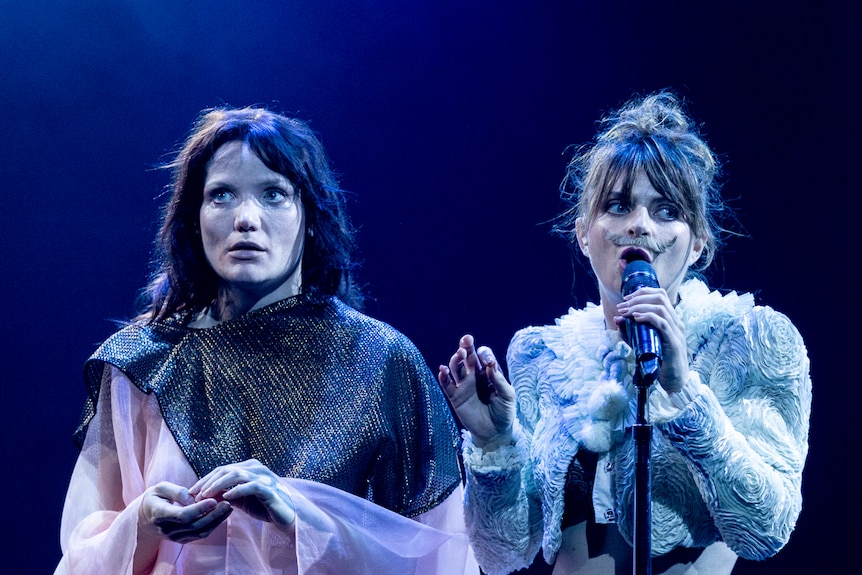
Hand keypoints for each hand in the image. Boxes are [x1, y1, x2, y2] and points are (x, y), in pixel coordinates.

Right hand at [138, 481, 232, 543]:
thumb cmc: (154, 498)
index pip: (183, 515)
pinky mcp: (182, 540)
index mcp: (160, 514)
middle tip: (227, 503)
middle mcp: (167, 529)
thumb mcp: (160, 488)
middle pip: (194, 525)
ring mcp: (175, 537)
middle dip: (213, 515)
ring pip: (200, 532)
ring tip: (228, 508)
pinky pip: (200, 534)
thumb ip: (176, 491)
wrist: (145, 519)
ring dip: (217, 521)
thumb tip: (193, 498)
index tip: (213, 500)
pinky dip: (213, 525)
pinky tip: (222, 514)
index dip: (199, 509)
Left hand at [190, 459, 295, 528]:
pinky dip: (237, 490)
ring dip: (219, 484)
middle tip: (195, 494)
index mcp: (250, 467)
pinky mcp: (270, 490)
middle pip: (228, 469)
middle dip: (209, 481)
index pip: (223, 469)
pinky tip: (226, 497)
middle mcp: (257, 468)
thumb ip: (226, 494)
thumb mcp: (241, 500)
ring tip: (207, 495)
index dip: (206, 479)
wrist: (286, 516)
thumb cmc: (263, 506)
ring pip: (237, 474)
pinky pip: (251, 486)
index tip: (192, 491)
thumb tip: (204, 495)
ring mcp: (265, 477)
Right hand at [437, 334, 515, 449]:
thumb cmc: (504, 413)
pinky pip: (447, 384)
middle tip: (466, 340)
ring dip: (456, 359)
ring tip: (459, 356)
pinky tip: (443, 370)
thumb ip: (499, 380)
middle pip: (468, 357)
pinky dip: (443, 376)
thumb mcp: (508, 396)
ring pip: (456, 367)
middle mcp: (475, 376)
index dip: (484, 354)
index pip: (484, 357)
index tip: (488, 361)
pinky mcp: (455, 397)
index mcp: (489, 373)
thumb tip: (489, 365)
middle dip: (466, 347)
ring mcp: (464, 385)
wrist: (494, 433)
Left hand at [615, 286, 688, 392]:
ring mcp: (676, 331)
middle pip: (660, 297)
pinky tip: (636, 319)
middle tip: (623, 306)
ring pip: (660, 308)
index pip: (660, 295)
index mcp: (670, 319)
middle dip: (638, 298)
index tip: (626, 298)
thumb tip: (616, 318)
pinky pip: (662, 323)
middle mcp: (676, 322)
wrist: (674, 381)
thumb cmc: (659, 362)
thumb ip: (629, 332)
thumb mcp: (640, 344)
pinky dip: (648, 317)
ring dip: (639, 307)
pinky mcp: (674, 342)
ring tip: (626, 312)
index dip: (642, 292)